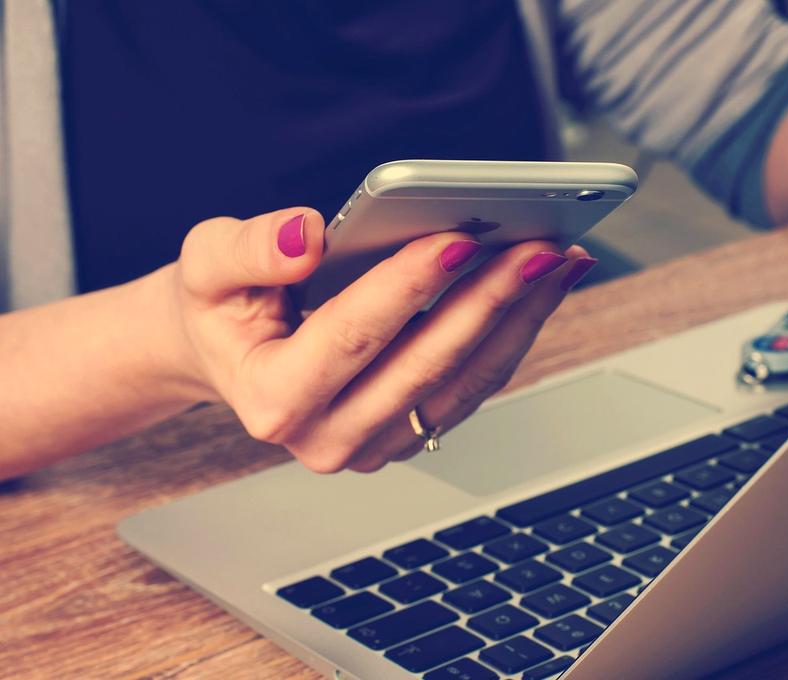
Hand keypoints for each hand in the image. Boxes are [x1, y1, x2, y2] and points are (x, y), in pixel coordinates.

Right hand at [170, 208, 596, 472]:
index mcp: (273, 399)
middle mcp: (327, 438)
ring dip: (518, 319)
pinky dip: (513, 334)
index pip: (354, 336)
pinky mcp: (409, 433)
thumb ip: (246, 250)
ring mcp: (375, 443)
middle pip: (426, 365)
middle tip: (539, 247)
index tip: (460, 237)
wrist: (232, 353)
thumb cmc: (222, 308)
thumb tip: (305, 236)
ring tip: (559, 261)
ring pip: (465, 382)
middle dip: (489, 300)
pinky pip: (473, 387)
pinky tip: (541, 288)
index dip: (409, 285)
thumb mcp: (207, 265)